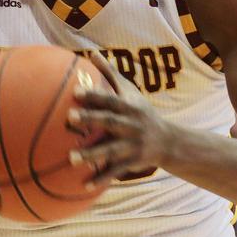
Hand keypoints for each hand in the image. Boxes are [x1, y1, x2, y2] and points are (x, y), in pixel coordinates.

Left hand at [67, 65, 171, 184]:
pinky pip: (114, 171)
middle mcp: (132, 125)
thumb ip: (110, 74)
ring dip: (91, 154)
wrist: (168, 141)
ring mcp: (132, 145)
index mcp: (129, 106)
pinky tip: (83, 184)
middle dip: (91, 119)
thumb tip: (92, 53)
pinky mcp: (131, 162)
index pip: (110, 99)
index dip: (94, 95)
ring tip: (71, 157)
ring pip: (110, 150)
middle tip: (68, 117)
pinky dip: (100, 178)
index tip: (75, 92)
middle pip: (110, 121)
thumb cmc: (141, 111)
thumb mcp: (130, 92)